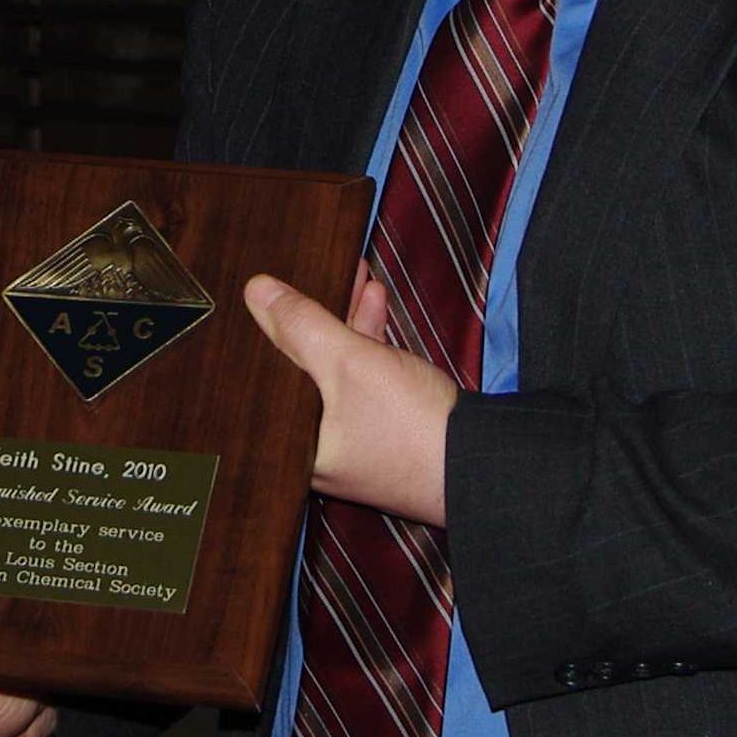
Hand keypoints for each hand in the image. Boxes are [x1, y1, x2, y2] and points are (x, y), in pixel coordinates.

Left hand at [245, 266, 455, 524]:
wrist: (482, 462)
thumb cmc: (408, 425)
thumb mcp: (348, 362)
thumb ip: (300, 325)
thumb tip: (255, 291)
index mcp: (293, 449)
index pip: (262, 383)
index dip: (262, 334)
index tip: (265, 293)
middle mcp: (315, 450)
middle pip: (299, 372)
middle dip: (311, 318)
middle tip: (312, 276)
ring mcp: (351, 440)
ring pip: (334, 370)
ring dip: (345, 322)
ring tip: (353, 275)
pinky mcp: (381, 430)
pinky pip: (361, 380)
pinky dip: (367, 344)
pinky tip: (375, 302)